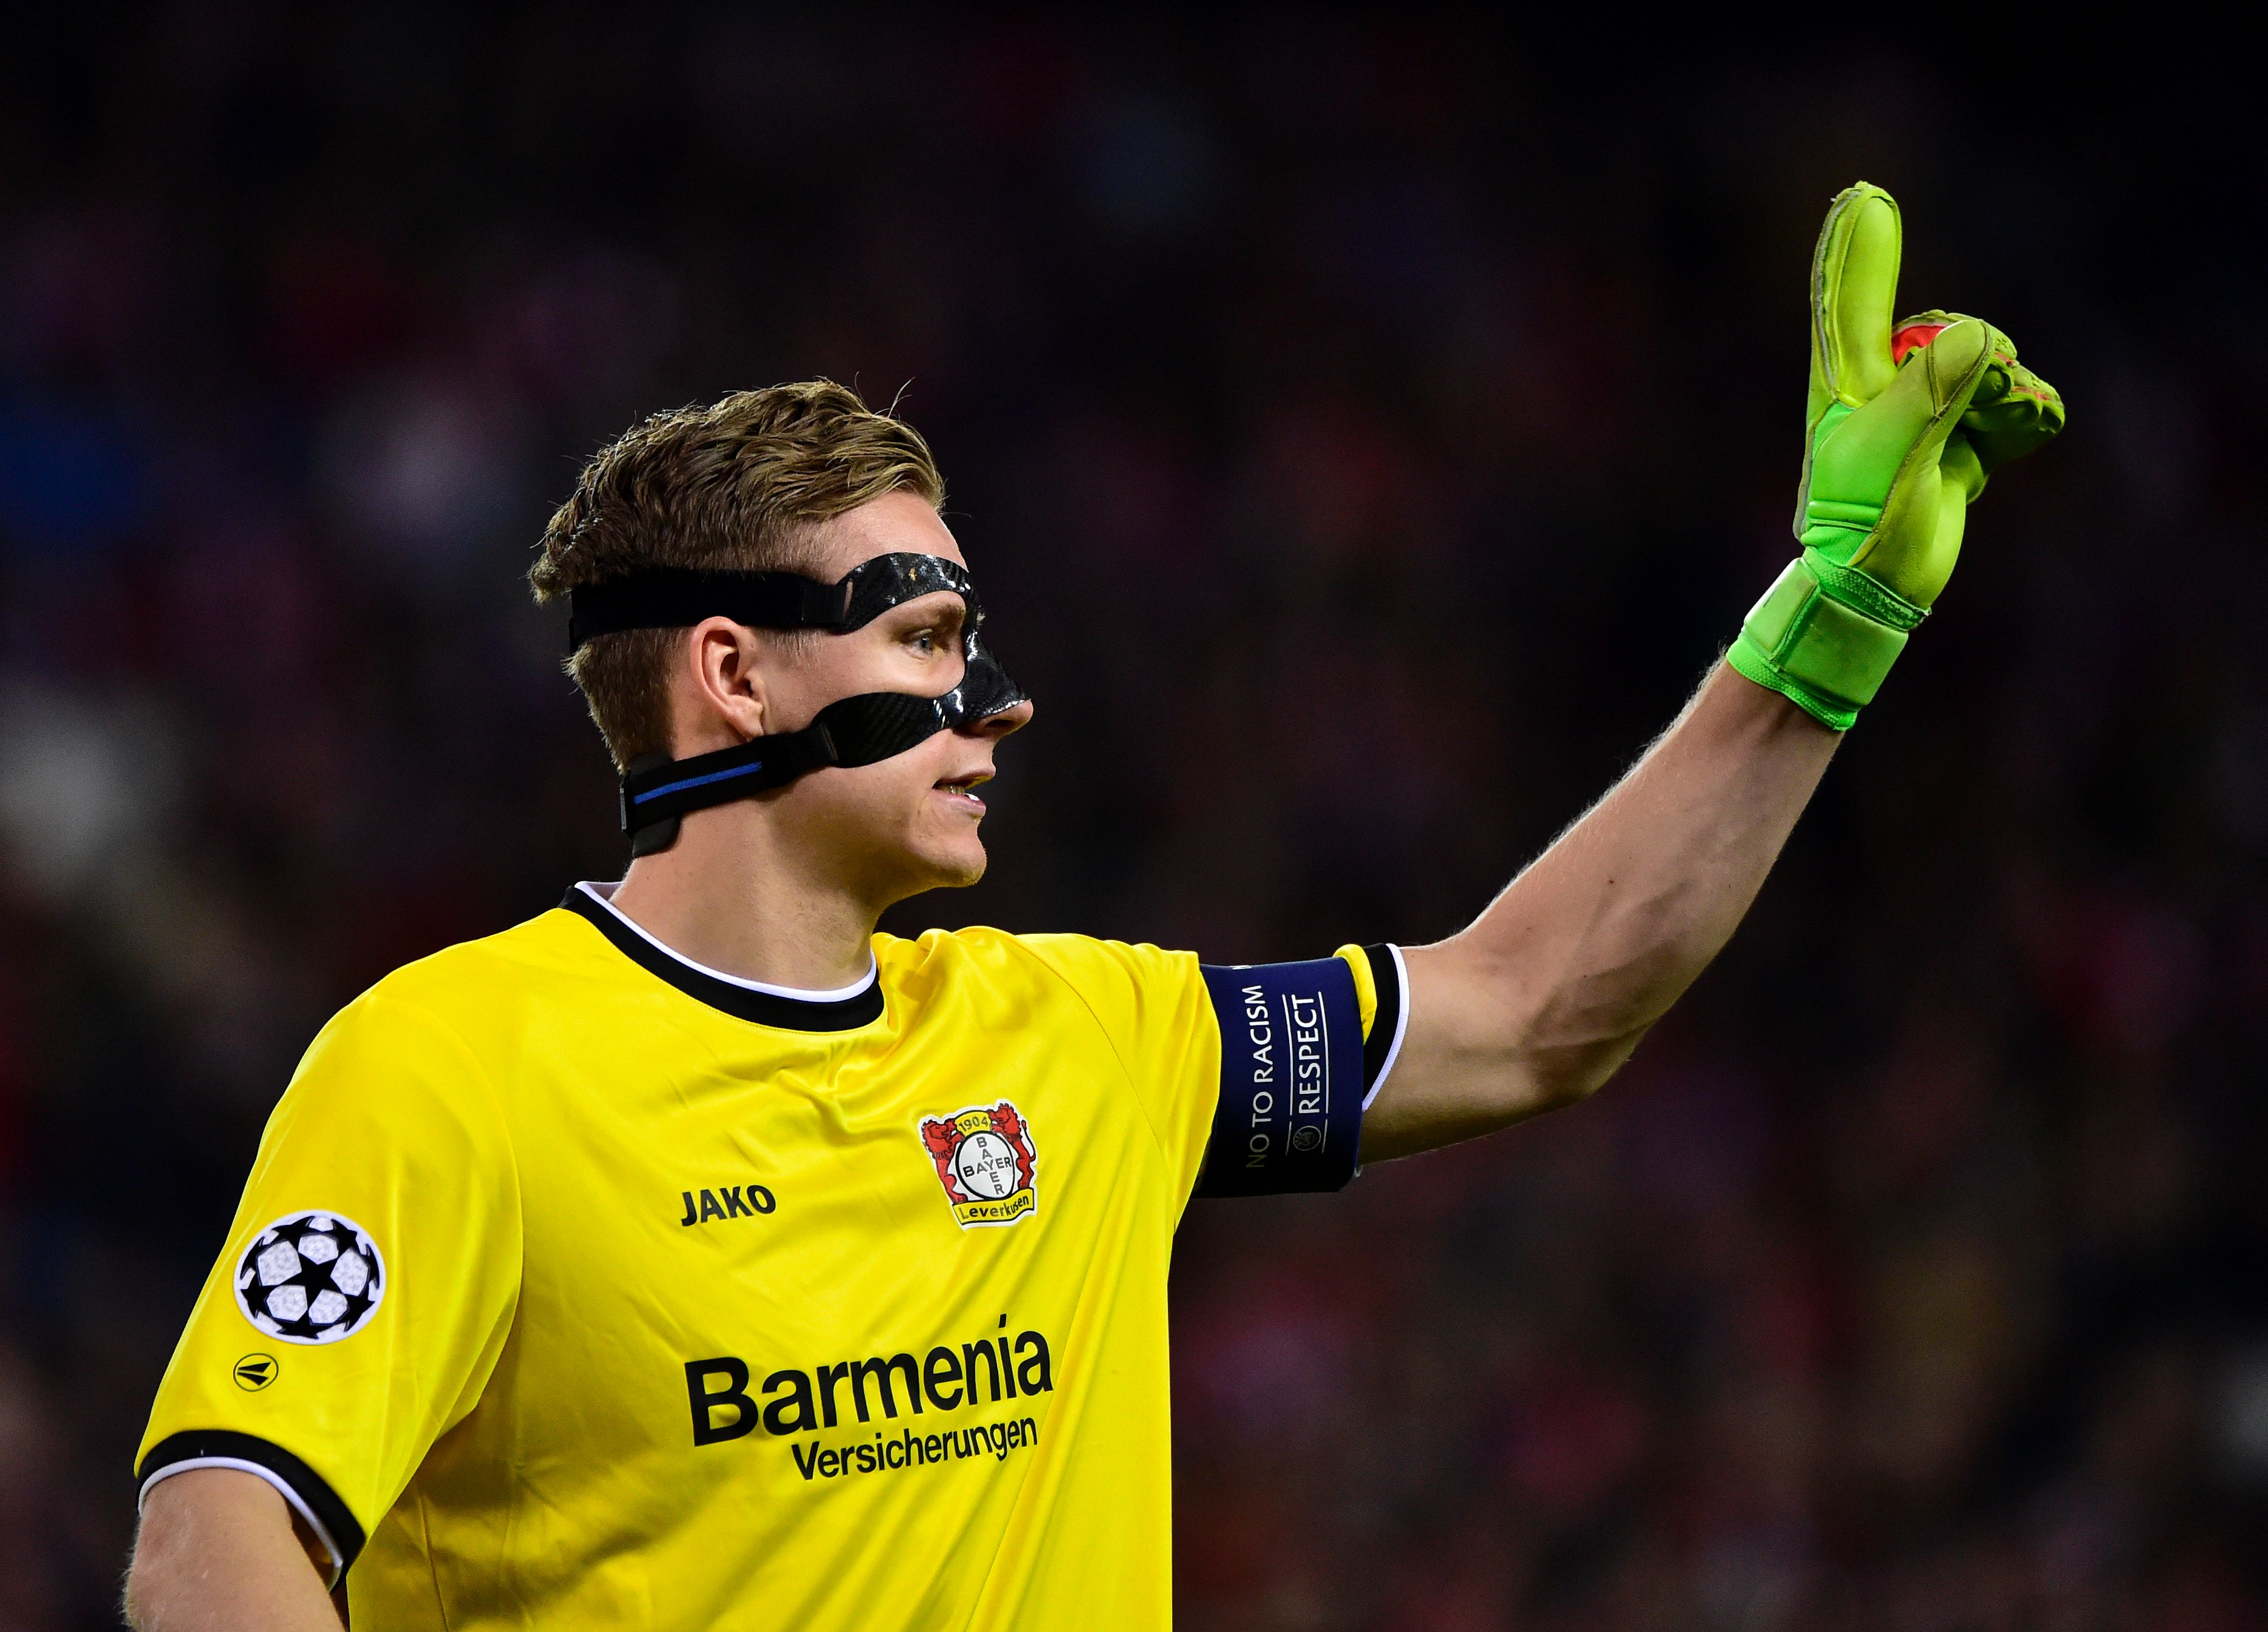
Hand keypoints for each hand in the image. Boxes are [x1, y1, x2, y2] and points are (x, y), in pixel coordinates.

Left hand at [1728, 182, 2064, 727]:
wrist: (1877, 582)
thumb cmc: (1862, 518)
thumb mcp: (1890, 448)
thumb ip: (1932, 385)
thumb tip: (1978, 338)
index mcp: (1846, 377)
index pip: (1849, 299)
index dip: (1858, 248)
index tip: (1864, 195)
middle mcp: (1885, 380)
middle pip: (1952, 328)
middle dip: (1976, 358)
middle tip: (1961, 411)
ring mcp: (1926, 402)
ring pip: (1992, 361)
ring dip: (2003, 396)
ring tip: (1975, 440)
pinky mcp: (1961, 431)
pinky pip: (2013, 398)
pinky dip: (2020, 419)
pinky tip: (2000, 448)